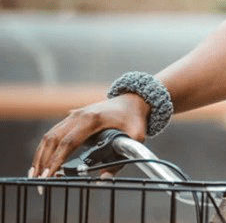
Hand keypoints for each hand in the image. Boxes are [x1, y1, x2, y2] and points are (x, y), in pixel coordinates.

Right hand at [31, 94, 148, 177]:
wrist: (134, 99)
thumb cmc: (135, 118)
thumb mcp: (135, 137)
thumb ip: (122, 158)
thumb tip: (104, 177)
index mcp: (93, 119)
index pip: (68, 142)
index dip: (56, 160)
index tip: (48, 175)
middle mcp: (79, 115)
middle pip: (52, 139)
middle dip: (42, 161)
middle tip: (38, 181)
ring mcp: (74, 115)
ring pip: (49, 136)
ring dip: (40, 155)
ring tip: (35, 174)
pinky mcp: (72, 118)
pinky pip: (54, 133)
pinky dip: (45, 148)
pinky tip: (42, 162)